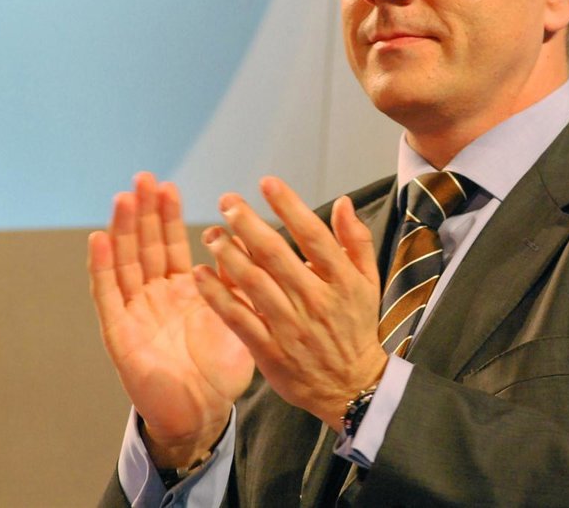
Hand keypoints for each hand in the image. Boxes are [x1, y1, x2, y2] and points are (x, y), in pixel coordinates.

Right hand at [88, 172, 254, 466]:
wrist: (204, 415)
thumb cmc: (220, 371)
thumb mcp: (238, 316)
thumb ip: (239, 282)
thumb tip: (248, 241)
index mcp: (182, 290)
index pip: (169, 245)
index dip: (167, 216)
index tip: (169, 186)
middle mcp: (154, 297)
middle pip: (144, 246)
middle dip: (143, 212)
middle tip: (144, 178)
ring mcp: (134, 313)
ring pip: (125, 263)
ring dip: (122, 230)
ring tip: (124, 198)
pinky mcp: (120, 334)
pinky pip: (108, 296)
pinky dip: (103, 267)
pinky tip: (99, 239)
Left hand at [193, 176, 388, 428]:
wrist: (350, 386)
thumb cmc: (356, 327)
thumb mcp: (368, 282)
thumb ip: (355, 241)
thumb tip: (342, 201)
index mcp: (342, 280)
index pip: (313, 235)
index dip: (288, 205)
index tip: (266, 182)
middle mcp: (316, 300)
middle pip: (276, 255)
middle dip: (248, 224)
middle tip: (226, 201)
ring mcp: (291, 326)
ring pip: (254, 283)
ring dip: (228, 255)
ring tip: (211, 232)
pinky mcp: (270, 350)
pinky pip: (238, 318)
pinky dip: (217, 295)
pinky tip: (200, 274)